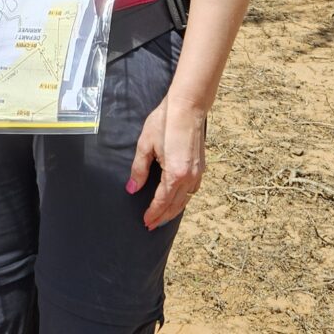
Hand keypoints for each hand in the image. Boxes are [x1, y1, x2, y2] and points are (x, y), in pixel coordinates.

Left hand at [127, 99, 207, 231]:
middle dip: (162, 217)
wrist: (187, 107)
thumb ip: (139, 170)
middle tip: (151, 226)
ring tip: (162, 218)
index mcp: (175, 174)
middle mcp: (189, 177)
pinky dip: (183, 200)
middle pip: (175, 205)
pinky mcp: (201, 167)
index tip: (145, 221)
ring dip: (173, 211)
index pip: (162, 201)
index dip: (153, 213)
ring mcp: (198, 173)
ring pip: (186, 200)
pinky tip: (177, 200)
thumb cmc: (165, 122)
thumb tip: (132, 188)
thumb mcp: (145, 145)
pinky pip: (192, 191)